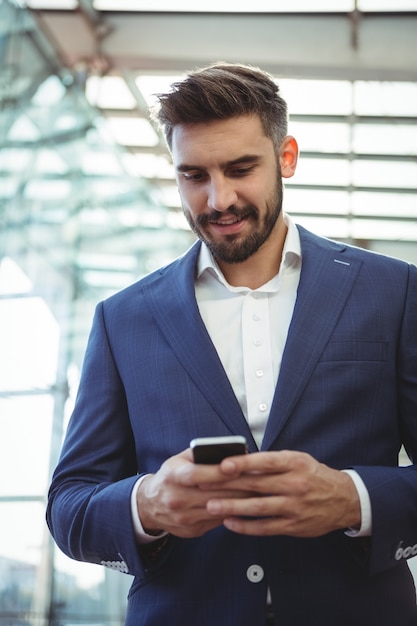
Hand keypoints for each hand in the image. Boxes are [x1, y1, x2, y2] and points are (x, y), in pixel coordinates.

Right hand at [136, 448, 250, 537]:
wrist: (149, 505)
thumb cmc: (169, 477)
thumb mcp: (178, 460)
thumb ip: (198, 453)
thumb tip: (227, 451)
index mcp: (172, 477)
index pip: (197, 475)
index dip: (218, 471)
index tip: (237, 466)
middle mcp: (177, 499)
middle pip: (213, 494)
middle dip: (238, 485)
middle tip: (258, 479)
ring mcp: (184, 518)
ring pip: (219, 509)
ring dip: (240, 500)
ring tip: (257, 491)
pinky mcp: (192, 530)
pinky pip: (218, 521)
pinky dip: (233, 512)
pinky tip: (245, 504)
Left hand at [204, 450, 360, 536]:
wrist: (344, 499)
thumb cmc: (313, 475)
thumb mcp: (297, 460)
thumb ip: (271, 462)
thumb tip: (239, 461)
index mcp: (294, 463)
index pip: (264, 461)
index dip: (242, 463)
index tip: (221, 465)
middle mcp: (294, 484)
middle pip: (256, 484)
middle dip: (227, 485)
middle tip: (203, 484)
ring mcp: (294, 507)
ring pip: (258, 507)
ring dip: (232, 507)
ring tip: (211, 506)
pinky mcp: (294, 526)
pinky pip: (266, 527)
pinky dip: (246, 526)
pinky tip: (230, 523)